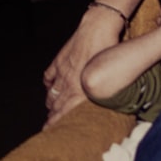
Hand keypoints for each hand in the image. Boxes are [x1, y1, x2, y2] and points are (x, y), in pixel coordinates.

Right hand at [42, 7, 122, 127]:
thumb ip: (105, 92)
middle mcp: (69, 83)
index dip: (57, 123)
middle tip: (49, 127)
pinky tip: (50, 89)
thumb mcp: (111, 76)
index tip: (52, 132)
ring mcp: (62, 72)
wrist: (98, 28)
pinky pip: (49, 77)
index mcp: (82, 90)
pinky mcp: (60, 61)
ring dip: (51, 104)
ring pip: (52, 94)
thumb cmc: (109, 51)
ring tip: (51, 111)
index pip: (66, 112)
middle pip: (57, 106)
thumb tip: (106, 105)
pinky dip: (49, 85)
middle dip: (53, 118)